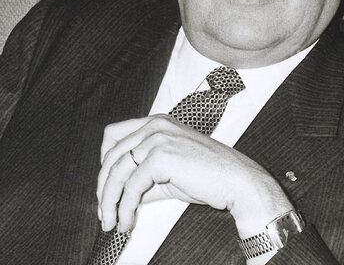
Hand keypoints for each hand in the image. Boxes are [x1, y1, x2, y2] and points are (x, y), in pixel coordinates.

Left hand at [96, 115, 293, 234]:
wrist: (237, 182)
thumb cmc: (211, 177)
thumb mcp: (171, 172)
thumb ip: (145, 177)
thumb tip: (121, 196)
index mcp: (159, 123)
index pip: (113, 135)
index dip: (104, 163)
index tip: (107, 186)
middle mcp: (156, 125)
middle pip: (110, 155)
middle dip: (103, 189)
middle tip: (105, 213)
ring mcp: (159, 138)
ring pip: (116, 172)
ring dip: (109, 202)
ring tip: (113, 222)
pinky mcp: (161, 156)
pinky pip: (130, 186)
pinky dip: (125, 208)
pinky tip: (128, 221)